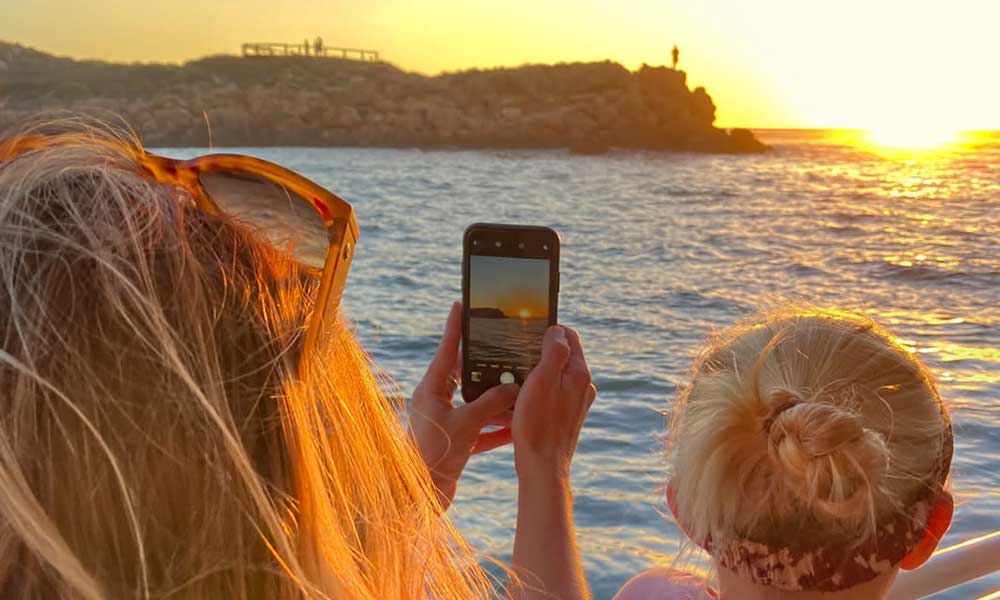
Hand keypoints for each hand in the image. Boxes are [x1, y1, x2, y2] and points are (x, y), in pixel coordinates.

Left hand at [410, 302, 519, 510]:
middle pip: (465, 374)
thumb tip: (515, 388)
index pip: (446, 349)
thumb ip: (490, 403)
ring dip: (498, 398)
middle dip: (487, 364)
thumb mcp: (465, 425)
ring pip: (477, 402)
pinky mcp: (456, 443)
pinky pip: (482, 428)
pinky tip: (519, 424)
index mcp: (431, 389)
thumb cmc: (431, 456)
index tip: (462, 303)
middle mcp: (437, 402)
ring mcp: (447, 422)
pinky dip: (499, 427)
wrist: (418, 498)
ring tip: (521, 386)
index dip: (456, 326)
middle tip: (505, 347)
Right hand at [512, 326, 595, 482]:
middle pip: (563, 354)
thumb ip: (554, 351)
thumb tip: (557, 330)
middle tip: (519, 357)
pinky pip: (554, 393)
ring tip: (519, 380)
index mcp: (579, 373)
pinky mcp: (568, 416)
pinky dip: (540, 390)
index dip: (548, 330)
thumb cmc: (538, 424)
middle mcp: (583, 386)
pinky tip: (524, 400)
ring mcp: (577, 402)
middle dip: (541, 351)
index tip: (528, 333)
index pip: (570, 335)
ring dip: (539, 372)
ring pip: (557, 374)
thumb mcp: (542, 380)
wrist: (542, 466)